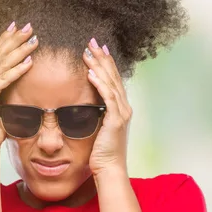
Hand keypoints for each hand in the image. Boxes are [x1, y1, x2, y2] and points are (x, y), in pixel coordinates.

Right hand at [0, 22, 38, 147]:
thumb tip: (23, 84)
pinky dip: (18, 70)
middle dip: (14, 38)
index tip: (16, 26)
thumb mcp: (4, 102)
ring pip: (3, 63)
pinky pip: (5, 79)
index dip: (6, 38)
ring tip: (33, 40)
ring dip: (20, 50)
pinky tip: (29, 62)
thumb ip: (9, 90)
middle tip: (28, 26)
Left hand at [83, 39, 131, 175]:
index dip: (106, 63)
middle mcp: (124, 108)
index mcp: (121, 108)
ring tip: (89, 52)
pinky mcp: (115, 120)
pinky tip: (91, 73)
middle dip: (103, 58)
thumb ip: (98, 115)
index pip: (113, 80)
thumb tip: (87, 105)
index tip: (97, 50)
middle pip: (114, 77)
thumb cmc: (102, 153)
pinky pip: (108, 97)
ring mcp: (121, 113)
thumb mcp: (100, 129)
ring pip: (111, 83)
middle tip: (93, 42)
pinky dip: (100, 84)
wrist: (110, 169)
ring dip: (100, 66)